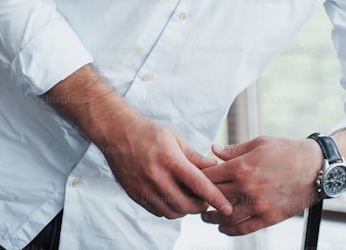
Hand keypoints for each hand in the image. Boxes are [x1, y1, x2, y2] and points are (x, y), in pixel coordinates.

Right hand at [41, 65, 232, 219]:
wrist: (117, 133)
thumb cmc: (149, 133)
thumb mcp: (175, 139)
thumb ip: (195, 157)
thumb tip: (215, 168)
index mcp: (170, 159)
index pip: (198, 184)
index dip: (215, 198)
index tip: (227, 207)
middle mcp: (156, 176)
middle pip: (186, 204)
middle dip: (201, 205)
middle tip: (207, 200)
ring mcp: (144, 188)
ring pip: (172, 211)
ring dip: (185, 209)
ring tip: (191, 199)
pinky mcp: (135, 194)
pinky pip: (158, 211)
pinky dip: (170, 209)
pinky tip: (174, 199)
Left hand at [200, 135, 322, 235]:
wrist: (316, 167)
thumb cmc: (287, 151)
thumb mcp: (260, 143)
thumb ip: (234, 149)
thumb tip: (213, 150)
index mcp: (242, 166)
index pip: (210, 176)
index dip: (198, 178)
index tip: (192, 180)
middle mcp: (248, 187)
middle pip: (214, 196)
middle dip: (202, 198)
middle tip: (195, 199)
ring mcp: (258, 204)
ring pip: (226, 216)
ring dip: (212, 218)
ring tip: (206, 216)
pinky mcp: (269, 217)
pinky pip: (244, 228)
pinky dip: (230, 230)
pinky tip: (223, 227)